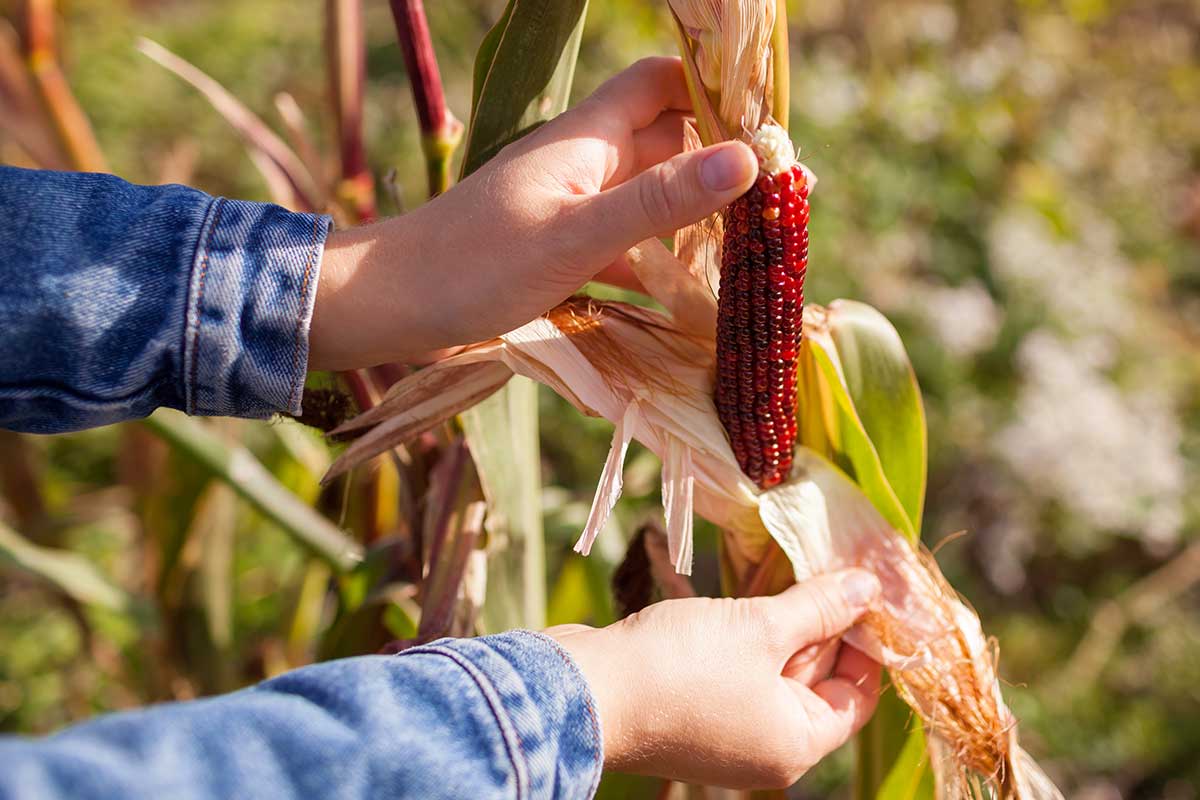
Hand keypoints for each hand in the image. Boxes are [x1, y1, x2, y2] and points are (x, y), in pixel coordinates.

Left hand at [309, 57, 758, 368]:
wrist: (389, 307)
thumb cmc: (474, 266)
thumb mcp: (574, 235)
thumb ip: (657, 201)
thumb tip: (746, 160)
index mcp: (586, 138)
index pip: (660, 83)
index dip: (713, 92)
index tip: (769, 131)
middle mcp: (583, 163)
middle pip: (665, 141)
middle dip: (718, 162)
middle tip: (779, 203)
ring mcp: (569, 208)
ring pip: (648, 197)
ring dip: (693, 217)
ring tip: (750, 250)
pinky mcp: (557, 251)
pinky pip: (624, 247)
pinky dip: (657, 265)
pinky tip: (687, 299)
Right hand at [547, 570, 882, 789]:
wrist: (583, 690)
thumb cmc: (681, 666)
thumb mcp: (761, 627)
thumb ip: (819, 607)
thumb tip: (871, 588)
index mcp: (795, 742)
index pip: (856, 695)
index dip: (866, 640)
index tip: (865, 588)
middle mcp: (765, 747)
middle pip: (815, 681)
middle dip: (822, 623)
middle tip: (828, 564)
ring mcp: (725, 732)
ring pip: (772, 672)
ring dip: (782, 624)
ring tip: (789, 569)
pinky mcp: (690, 711)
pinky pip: (736, 672)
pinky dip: (746, 637)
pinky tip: (745, 596)